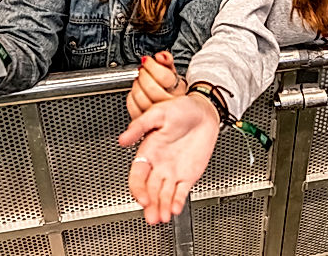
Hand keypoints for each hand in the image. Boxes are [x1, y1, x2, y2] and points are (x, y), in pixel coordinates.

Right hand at [119, 93, 221, 223]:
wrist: (205, 111)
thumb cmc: (181, 109)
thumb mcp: (158, 113)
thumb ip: (139, 126)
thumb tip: (123, 140)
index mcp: (148, 151)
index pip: (137, 176)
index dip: (138, 189)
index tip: (142, 198)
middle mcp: (158, 165)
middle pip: (150, 190)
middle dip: (150, 205)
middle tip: (151, 217)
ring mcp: (173, 172)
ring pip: (164, 195)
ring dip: (162, 207)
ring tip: (162, 218)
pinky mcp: (188, 175)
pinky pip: (181, 192)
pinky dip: (177, 202)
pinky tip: (175, 210)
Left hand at [127, 52, 185, 118]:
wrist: (178, 106)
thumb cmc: (172, 87)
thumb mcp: (172, 71)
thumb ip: (167, 61)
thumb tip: (160, 56)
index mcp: (176, 88)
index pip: (163, 76)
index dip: (151, 65)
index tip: (146, 60)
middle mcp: (168, 102)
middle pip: (151, 87)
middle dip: (143, 75)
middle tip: (142, 70)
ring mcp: (157, 112)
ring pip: (142, 99)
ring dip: (136, 86)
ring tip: (138, 81)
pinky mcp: (147, 118)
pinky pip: (134, 109)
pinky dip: (131, 98)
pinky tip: (134, 92)